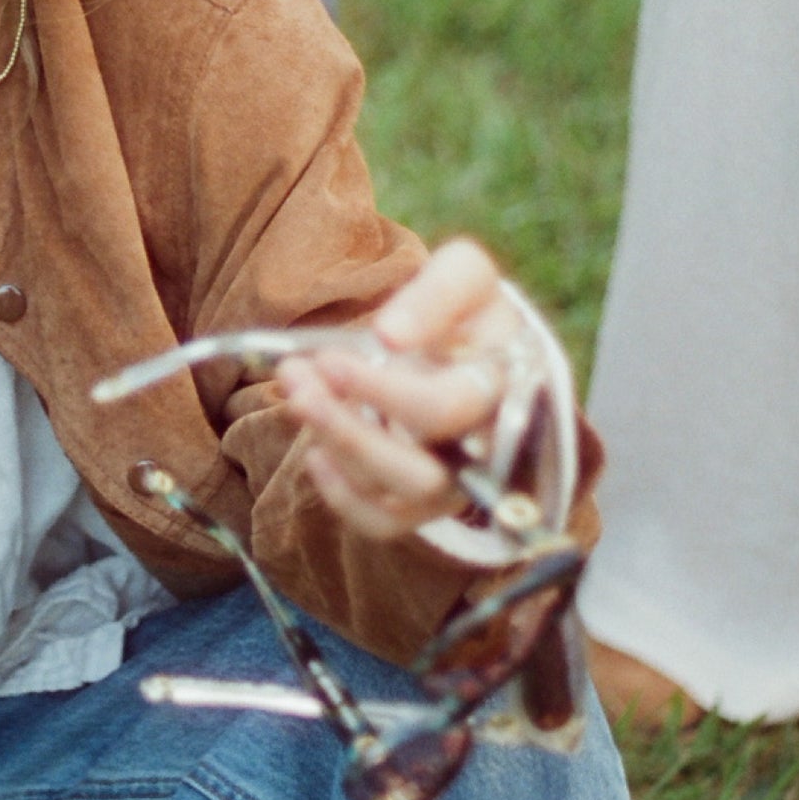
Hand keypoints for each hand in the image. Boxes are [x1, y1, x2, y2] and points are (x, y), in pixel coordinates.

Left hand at [277, 238, 518, 540]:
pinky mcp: (427, 504)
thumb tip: (390, 335)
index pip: (444, 410)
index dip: (382, 393)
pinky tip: (315, 453)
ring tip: (297, 396)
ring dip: (337, 449)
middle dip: (347, 430)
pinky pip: (385, 523)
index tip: (329, 360)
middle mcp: (485, 451)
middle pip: (420, 473)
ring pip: (397, 499)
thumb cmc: (470, 311)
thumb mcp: (466, 276)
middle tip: (294, 379)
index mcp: (504, 391)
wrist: (478, 345)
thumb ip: (437, 294)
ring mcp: (458, 484)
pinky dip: (341, 496)